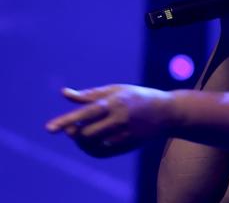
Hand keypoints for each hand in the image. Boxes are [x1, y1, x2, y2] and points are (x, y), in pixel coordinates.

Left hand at [46, 85, 174, 157]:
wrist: (167, 111)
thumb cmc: (137, 97)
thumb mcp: (116, 90)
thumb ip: (89, 94)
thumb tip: (64, 94)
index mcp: (114, 102)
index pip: (85, 113)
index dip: (66, 121)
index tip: (49, 129)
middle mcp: (119, 118)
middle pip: (86, 132)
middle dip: (74, 132)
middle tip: (70, 129)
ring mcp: (124, 133)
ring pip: (93, 144)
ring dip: (82, 141)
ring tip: (80, 134)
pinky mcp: (128, 144)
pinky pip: (103, 151)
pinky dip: (93, 148)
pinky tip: (93, 142)